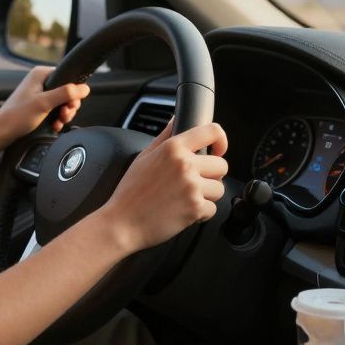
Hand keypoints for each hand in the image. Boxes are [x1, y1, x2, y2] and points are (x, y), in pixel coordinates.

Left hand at [0, 66, 90, 145]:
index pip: (68, 77)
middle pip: (67, 91)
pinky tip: (54, 126)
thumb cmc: (16, 117)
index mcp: (41, 74)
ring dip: (64, 115)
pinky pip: (55, 110)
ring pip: (62, 102)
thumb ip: (66, 93)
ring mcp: (38, 94)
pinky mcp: (37, 106)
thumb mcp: (44, 103)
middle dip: (69, 106)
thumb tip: (85, 88)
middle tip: (64, 115)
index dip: (73, 92)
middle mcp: (40, 82)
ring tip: (58, 122)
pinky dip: (57, 119)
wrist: (0, 133)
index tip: (71, 105)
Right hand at [95, 119, 228, 252]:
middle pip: (221, 165)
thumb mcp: (144, 156)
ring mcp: (192, 187)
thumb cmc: (130, 192)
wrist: (122, 223)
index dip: (221, 140)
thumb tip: (175, 120)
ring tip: (185, 198)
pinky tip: (183, 211)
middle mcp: (185, 165)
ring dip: (207, 195)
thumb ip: (164, 136)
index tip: (218, 150)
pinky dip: (201, 213)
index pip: (212, 132)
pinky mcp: (195, 208)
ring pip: (219, 188)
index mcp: (173, 148)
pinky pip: (213, 208)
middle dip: (211, 175)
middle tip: (193, 182)